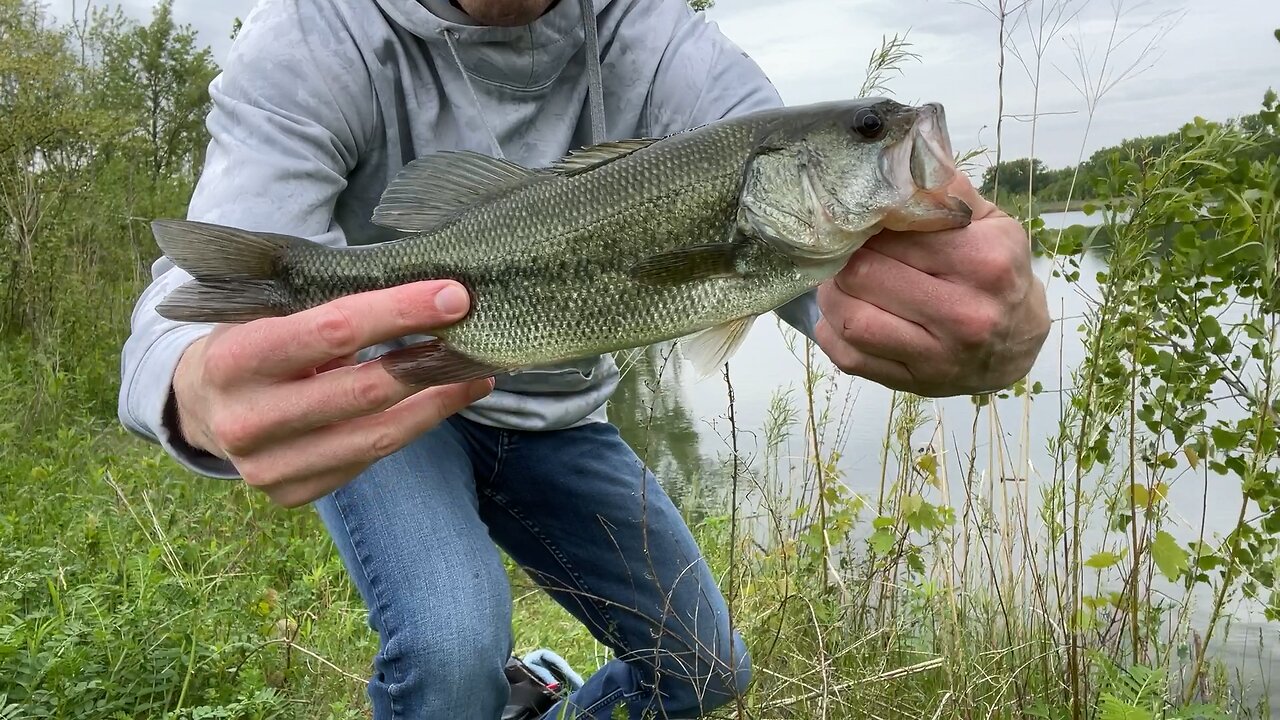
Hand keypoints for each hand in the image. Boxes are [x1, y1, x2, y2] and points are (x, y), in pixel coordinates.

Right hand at [171, 281, 492, 506]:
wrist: (201, 406)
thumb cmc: (252, 342)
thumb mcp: (268, 312)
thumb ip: (330, 308)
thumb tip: (427, 295)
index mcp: (236, 360)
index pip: (333, 330)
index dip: (400, 311)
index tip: (453, 295)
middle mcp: (247, 420)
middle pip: (364, 391)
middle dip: (431, 360)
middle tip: (480, 335)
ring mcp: (268, 467)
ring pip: (377, 435)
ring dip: (438, 403)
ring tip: (477, 375)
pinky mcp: (292, 493)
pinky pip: (368, 459)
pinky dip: (411, 428)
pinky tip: (440, 404)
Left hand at [814, 174, 1049, 396]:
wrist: (1020, 342)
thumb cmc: (1000, 272)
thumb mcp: (991, 223)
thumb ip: (947, 189)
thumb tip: (902, 150)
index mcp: (984, 262)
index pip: (896, 233)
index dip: (867, 223)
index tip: (858, 217)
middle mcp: (964, 313)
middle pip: (865, 273)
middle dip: (845, 256)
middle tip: (842, 247)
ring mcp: (937, 355)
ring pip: (850, 317)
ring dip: (831, 293)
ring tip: (839, 277)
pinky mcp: (912, 382)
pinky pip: (848, 355)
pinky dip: (831, 331)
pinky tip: (840, 312)